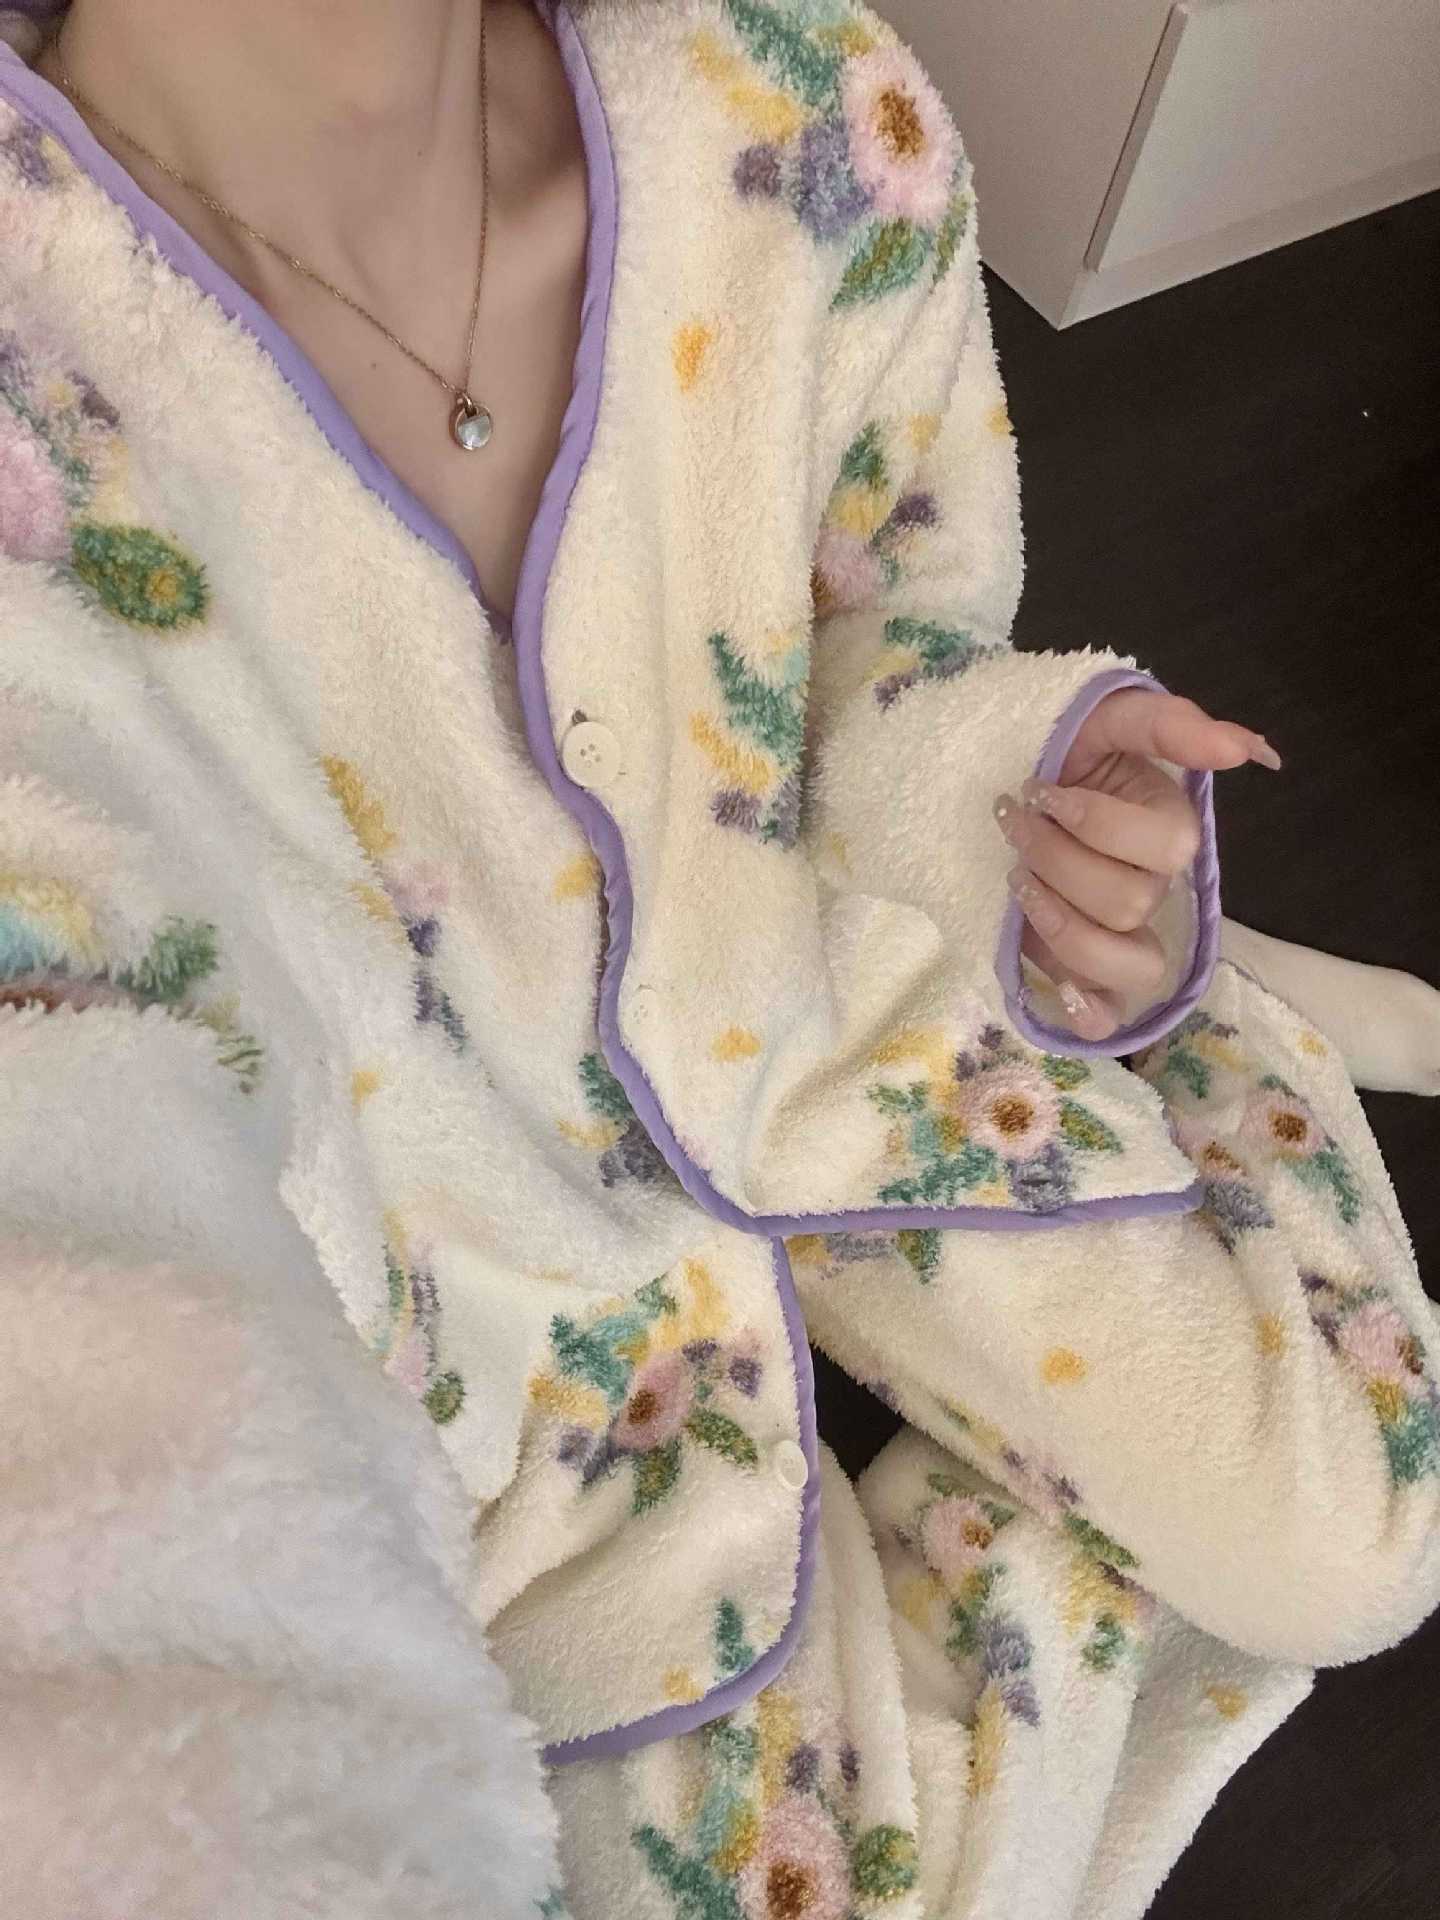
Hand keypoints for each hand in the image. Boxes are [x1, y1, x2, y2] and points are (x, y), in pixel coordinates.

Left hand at [994, 689, 1280, 1041]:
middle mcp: (1152, 887)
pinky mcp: (1081, 967)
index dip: (1094, 822)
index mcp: (1168, 829)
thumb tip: (1242, 750)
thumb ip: (1169, 724)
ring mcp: (1120, 933)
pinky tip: (1063, 994)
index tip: (1037, 789)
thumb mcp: (1107, 715)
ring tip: (1016, 881)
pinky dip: (1091, 1011)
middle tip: (1015, 823)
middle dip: (1057, 860)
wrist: (1003, 779)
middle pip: (1132, 904)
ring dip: (1060, 925)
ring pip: (1129, 964)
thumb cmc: (1063, 749)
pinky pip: (1110, 1011)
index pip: (1165, 847)